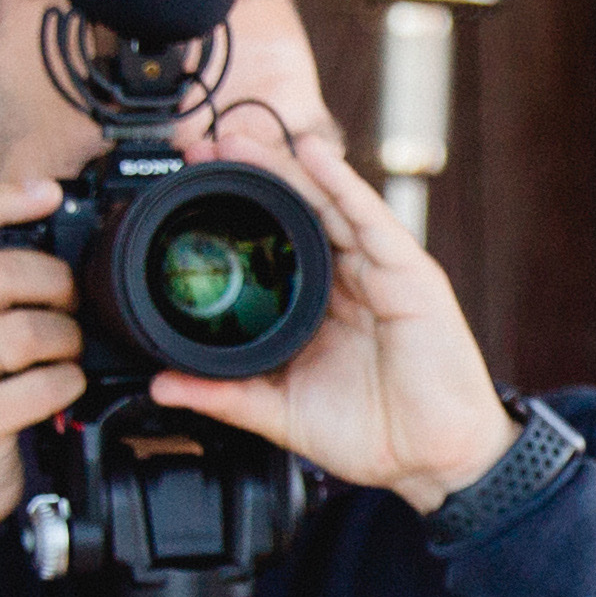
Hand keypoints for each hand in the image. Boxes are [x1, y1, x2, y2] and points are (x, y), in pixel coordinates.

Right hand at [0, 180, 86, 523]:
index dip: (2, 198)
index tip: (48, 192)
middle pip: (0, 273)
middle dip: (55, 280)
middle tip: (70, 298)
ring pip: (27, 331)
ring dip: (67, 337)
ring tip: (66, 349)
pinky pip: (42, 387)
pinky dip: (68, 384)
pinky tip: (60, 387)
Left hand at [148, 140, 518, 513]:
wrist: (432, 460)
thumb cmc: (374, 433)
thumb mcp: (281, 413)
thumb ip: (225, 395)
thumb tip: (163, 385)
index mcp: (319, 306)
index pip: (274, 244)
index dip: (236, 213)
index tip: (190, 188)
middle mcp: (349, 280)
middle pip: (298, 212)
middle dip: (255, 175)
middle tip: (206, 144)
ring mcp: (380, 272)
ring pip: (330, 204)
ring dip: (289, 166)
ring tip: (245, 136)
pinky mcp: (411, 274)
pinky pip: (372, 221)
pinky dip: (343, 185)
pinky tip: (315, 155)